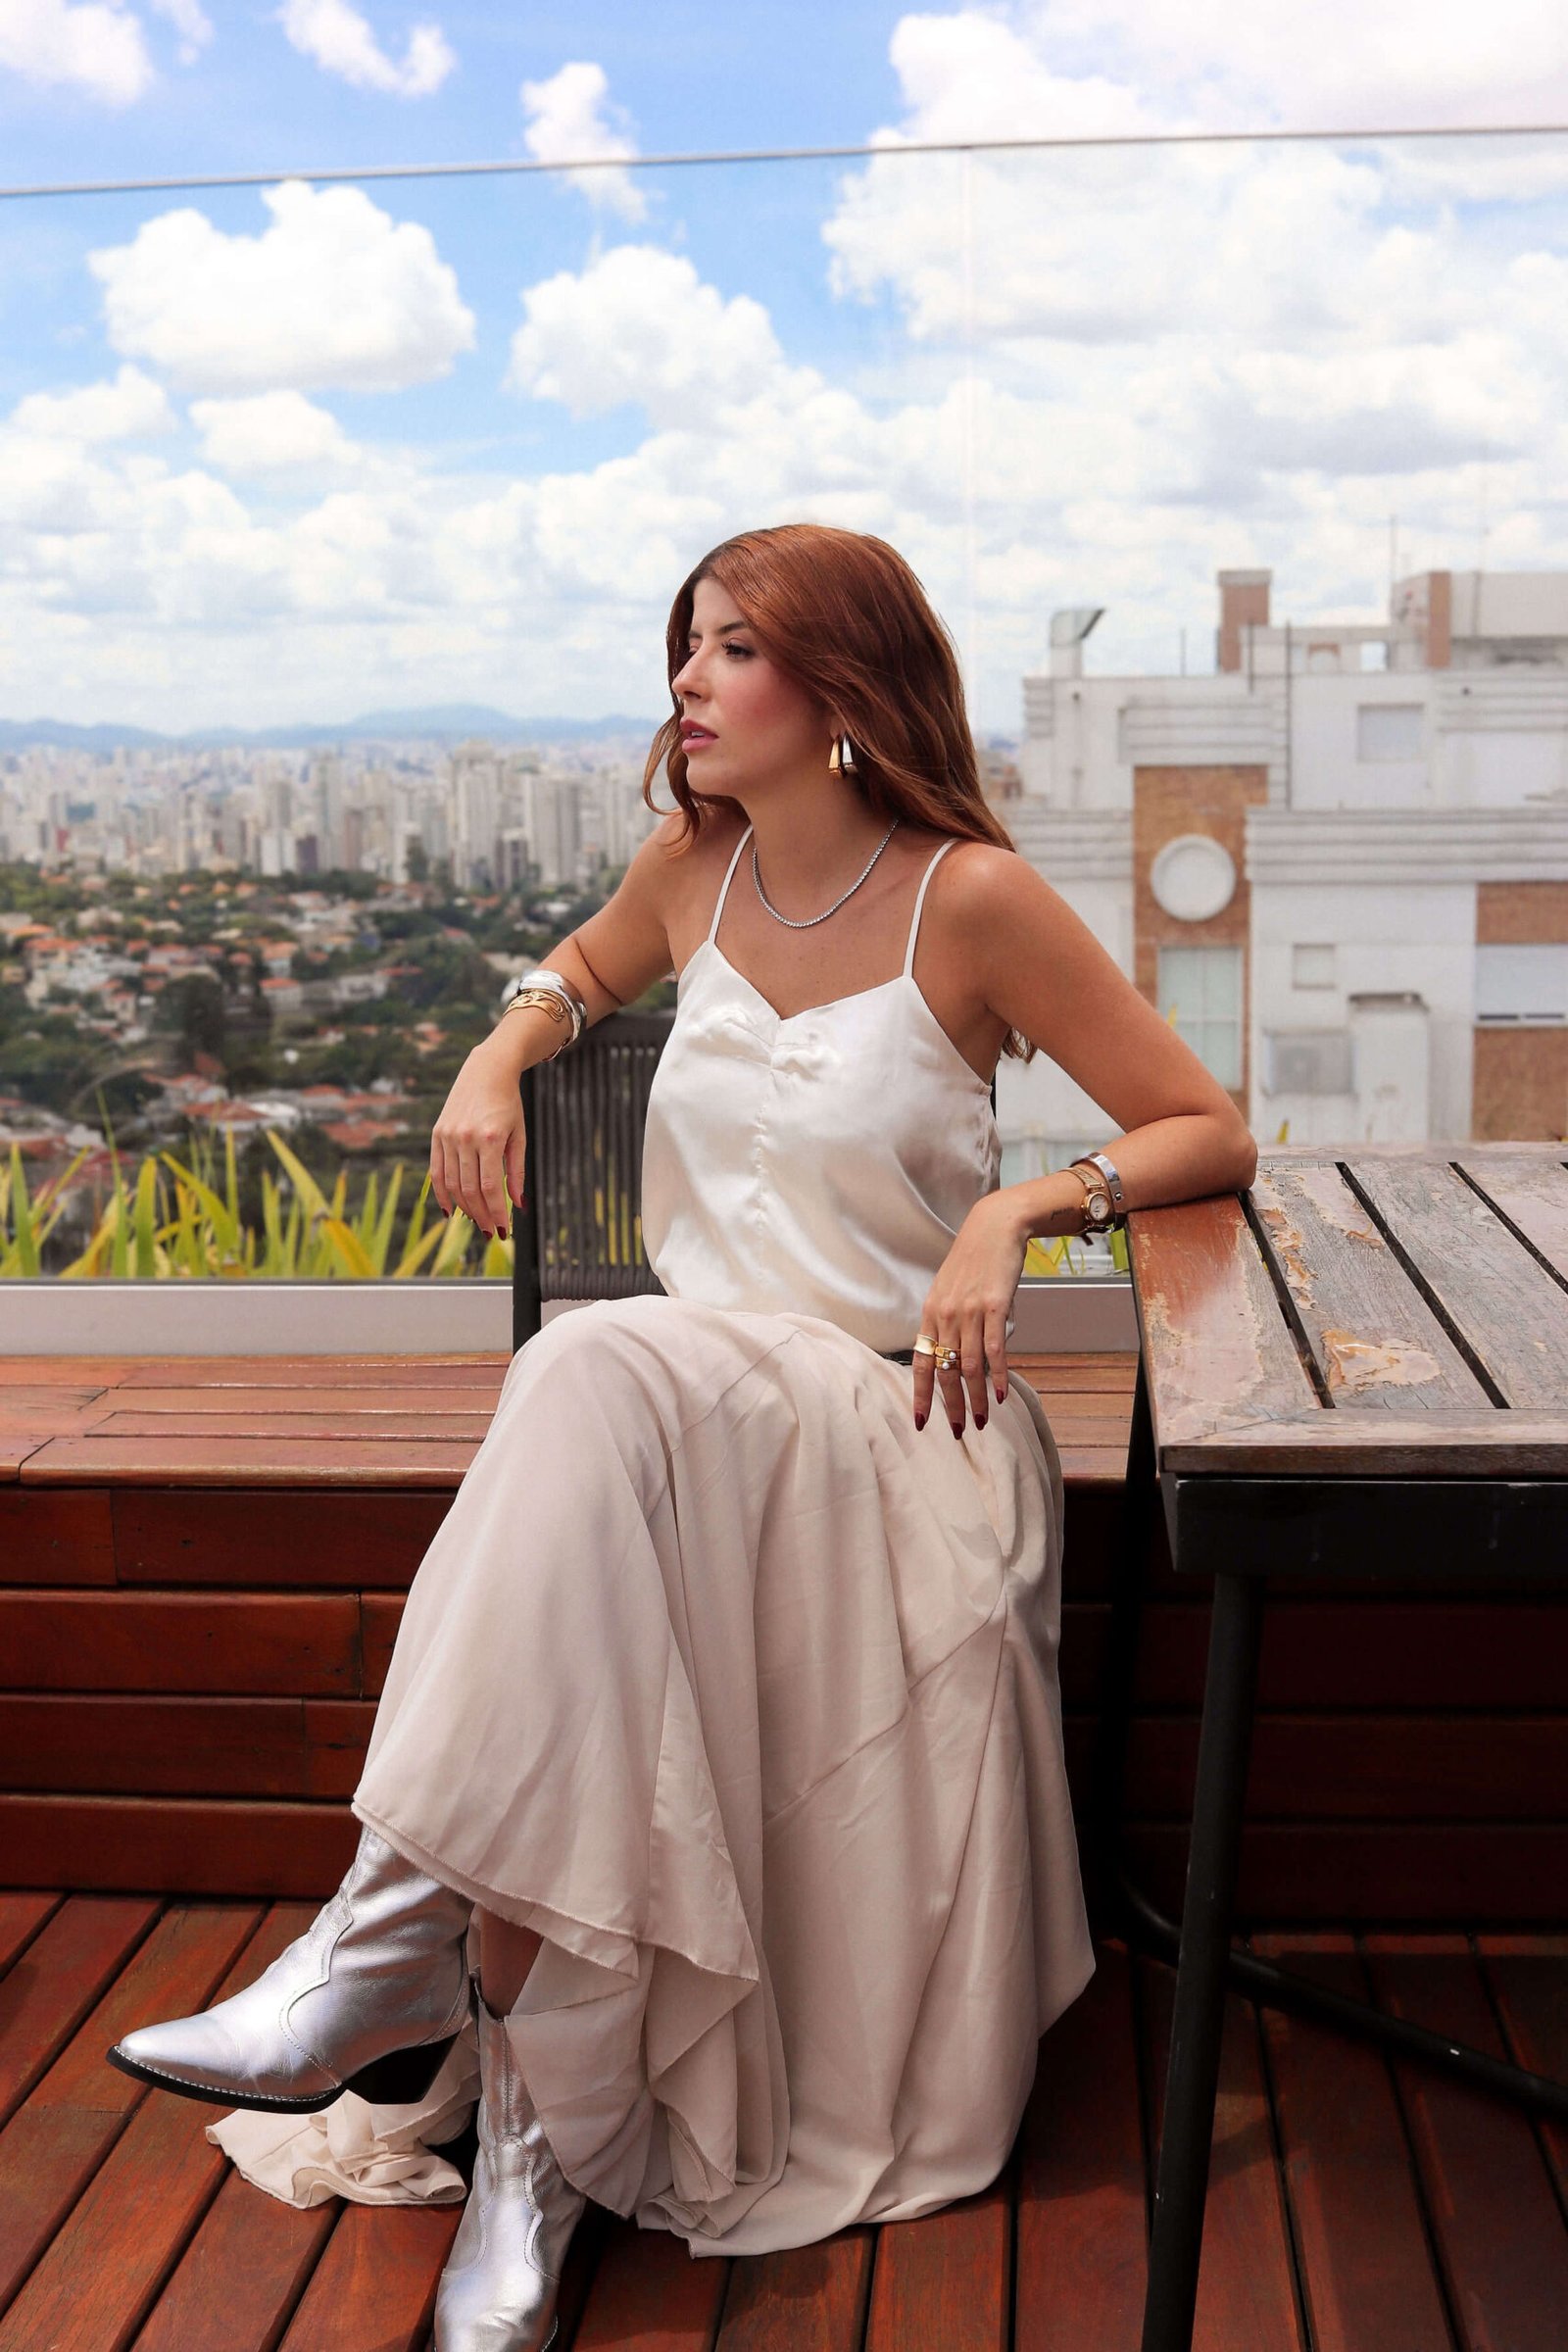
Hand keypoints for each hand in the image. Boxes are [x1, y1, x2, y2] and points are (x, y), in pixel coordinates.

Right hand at [430, 1037, 527, 1237]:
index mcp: (489, 1138)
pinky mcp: (437, 1134)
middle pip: (469, 1190)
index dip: (496, 1213)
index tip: (502, 1230)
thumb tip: (517, 1204)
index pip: (490, 1187)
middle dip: (480, 1216)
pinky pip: (435, 1171)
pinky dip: (441, 1193)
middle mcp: (464, 1138)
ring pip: (452, 1184)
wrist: (486, 1070)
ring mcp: (447, 1136)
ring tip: (476, 1222)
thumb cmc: (509, 1104)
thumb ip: (516, 1171)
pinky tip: (450, 1210)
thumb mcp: (519, 1135)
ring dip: (463, 1208)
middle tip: (489, 1232)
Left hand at [913, 1192, 1029, 1435]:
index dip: (921, 1394)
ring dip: (975, 1398)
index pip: (921, 1362)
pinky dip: (999, 1375)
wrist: (994, 1227)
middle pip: (945, 1370)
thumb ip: (951, 1323)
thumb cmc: (974, 1261)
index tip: (921, 1422)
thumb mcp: (951, 1290)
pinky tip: (1001, 1395)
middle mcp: (945, 1314)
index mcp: (930, 1313)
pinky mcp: (994, 1306)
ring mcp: (969, 1311)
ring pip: (969, 1366)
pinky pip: (994, 1349)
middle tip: (958, 1432)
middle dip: (950, 1405)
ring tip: (982, 1420)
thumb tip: (962, 1356)